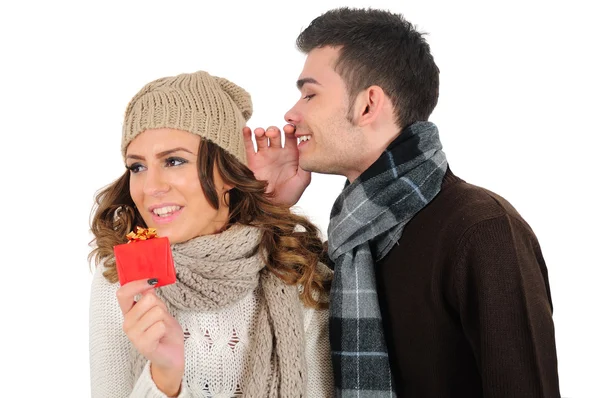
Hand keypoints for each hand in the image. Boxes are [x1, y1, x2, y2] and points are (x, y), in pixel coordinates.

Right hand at [117, 279, 183, 395]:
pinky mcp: (143, 345)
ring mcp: (133, 335)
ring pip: (156, 311)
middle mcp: (127, 323)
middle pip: (147, 300)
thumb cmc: (165, 330)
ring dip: (164, 319)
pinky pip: (160, 326)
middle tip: (160, 318)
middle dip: (160, 306)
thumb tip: (148, 283)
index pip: (122, 293)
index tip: (152, 281)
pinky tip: (161, 337)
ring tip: (161, 328)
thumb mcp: (159, 309)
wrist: (172, 353)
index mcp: (129, 312)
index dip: (137, 284)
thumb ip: (151, 298)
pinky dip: (165, 329)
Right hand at [243, 124, 310, 206]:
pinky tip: (247, 129)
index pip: (291, 137)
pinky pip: (249, 145)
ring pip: (262, 137)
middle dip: (274, 130)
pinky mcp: (253, 160)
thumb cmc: (289, 195)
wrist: (273, 206)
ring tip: (261, 133)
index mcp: (291, 155)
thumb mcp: (302, 181)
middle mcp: (278, 152)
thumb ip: (306, 167)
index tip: (290, 129)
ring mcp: (265, 155)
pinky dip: (247, 136)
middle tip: (274, 133)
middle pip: (275, 134)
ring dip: (261, 131)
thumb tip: (306, 152)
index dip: (290, 130)